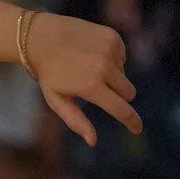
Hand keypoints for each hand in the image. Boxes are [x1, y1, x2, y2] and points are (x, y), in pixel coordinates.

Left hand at [24, 12, 140, 145]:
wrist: (41, 36)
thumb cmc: (48, 73)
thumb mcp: (56, 100)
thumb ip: (76, 121)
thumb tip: (93, 141)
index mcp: (91, 86)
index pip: (121, 109)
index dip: (132, 121)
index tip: (137, 128)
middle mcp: (104, 67)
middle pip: (128, 92)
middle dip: (119, 96)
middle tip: (97, 90)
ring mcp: (110, 49)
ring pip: (124, 74)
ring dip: (112, 76)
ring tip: (87, 67)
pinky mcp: (112, 37)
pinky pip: (122, 57)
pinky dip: (112, 60)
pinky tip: (92, 54)